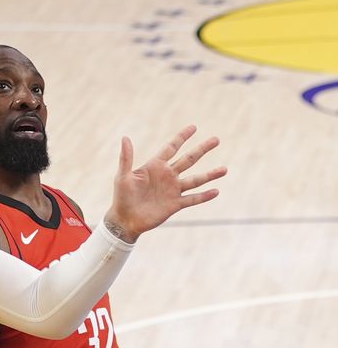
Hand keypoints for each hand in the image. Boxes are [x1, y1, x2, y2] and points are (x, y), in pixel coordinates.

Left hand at [105, 125, 224, 241]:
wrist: (125, 220)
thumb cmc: (122, 196)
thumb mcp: (123, 176)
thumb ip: (126, 158)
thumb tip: (125, 137)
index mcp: (155, 166)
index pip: (171, 148)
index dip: (182, 137)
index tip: (193, 127)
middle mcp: (167, 176)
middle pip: (188, 159)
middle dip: (202, 149)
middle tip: (216, 139)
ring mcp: (173, 190)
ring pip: (195, 180)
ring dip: (210, 175)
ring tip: (225, 169)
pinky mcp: (175, 205)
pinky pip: (192, 199)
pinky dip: (204, 196)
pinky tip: (216, 191)